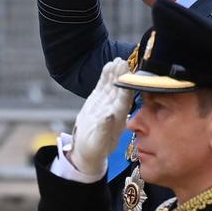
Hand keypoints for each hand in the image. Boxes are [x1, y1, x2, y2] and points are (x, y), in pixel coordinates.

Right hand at [68, 58, 131, 176]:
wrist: (86, 150)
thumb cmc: (93, 150)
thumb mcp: (98, 143)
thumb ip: (104, 129)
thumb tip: (109, 115)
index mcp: (118, 119)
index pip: (124, 100)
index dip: (125, 87)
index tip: (126, 75)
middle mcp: (115, 109)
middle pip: (120, 90)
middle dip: (121, 76)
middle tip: (122, 61)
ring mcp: (107, 104)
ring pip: (112, 86)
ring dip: (115, 73)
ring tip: (116, 60)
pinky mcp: (99, 102)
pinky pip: (104, 87)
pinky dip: (106, 77)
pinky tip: (108, 66)